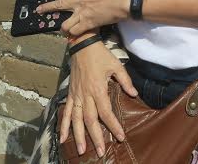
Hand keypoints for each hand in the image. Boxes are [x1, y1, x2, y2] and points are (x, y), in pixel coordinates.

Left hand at [36, 0, 132, 35]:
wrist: (123, 1)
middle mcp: (80, 1)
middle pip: (58, 4)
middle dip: (46, 7)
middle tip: (39, 10)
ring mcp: (82, 13)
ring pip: (64, 25)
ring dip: (65, 28)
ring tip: (66, 30)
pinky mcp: (88, 23)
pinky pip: (75, 32)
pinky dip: (75, 35)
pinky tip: (77, 36)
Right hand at [61, 39, 137, 156]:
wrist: (82, 44)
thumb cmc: (100, 54)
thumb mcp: (116, 64)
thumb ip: (125, 80)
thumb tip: (134, 94)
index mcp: (98, 89)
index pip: (106, 112)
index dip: (113, 125)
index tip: (120, 136)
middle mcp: (85, 95)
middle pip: (90, 120)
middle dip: (96, 137)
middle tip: (101, 152)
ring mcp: (76, 95)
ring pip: (76, 119)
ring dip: (79, 136)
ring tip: (82, 150)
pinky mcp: (70, 93)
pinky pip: (66, 111)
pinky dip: (63, 125)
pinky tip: (62, 137)